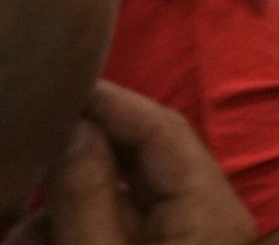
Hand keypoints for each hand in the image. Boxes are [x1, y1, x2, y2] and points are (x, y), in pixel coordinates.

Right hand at [43, 83, 254, 244]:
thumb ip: (88, 193)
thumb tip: (78, 128)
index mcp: (214, 210)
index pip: (168, 130)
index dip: (116, 102)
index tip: (68, 83)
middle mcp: (213, 215)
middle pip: (147, 157)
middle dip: (86, 152)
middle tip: (39, 143)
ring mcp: (194, 235)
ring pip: (128, 194)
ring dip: (74, 199)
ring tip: (30, 227)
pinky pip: (125, 224)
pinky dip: (83, 225)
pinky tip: (40, 237)